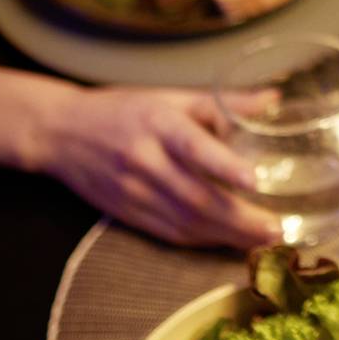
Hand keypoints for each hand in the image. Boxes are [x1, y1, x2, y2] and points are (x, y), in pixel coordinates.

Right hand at [0, 68, 271, 247]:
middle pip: (195, 197)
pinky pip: (171, 234)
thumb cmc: (123, 109)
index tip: (255, 180)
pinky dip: (204, 241)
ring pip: (186, 222)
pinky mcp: (128, 215)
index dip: (224, 165)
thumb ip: (222, 103)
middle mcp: (145, 161)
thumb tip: (273, 100)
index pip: (193, 147)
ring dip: (228, 237)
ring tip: (265, 242)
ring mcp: (134, 193)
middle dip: (240, 218)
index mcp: (157, 124)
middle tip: (278, 230)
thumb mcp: (169, 96)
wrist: (60, 133)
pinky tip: (230, 243)